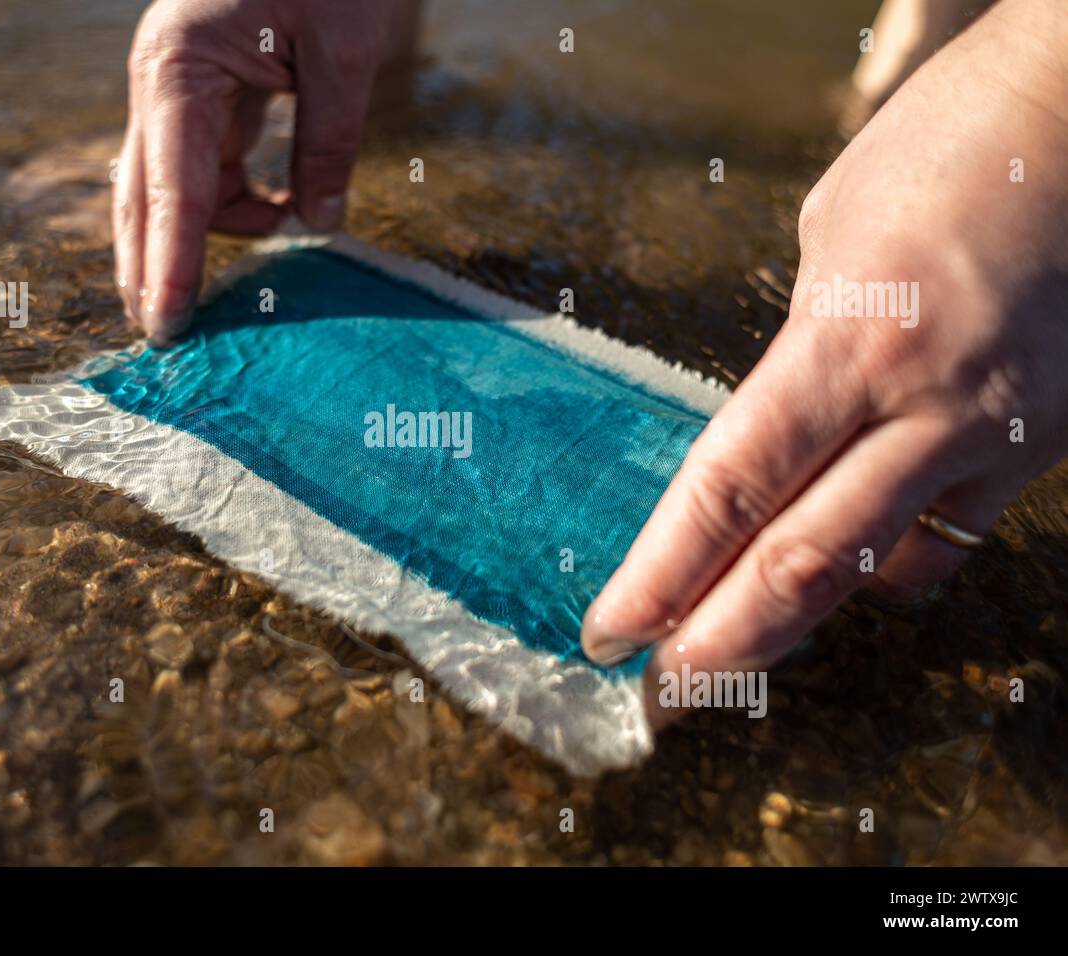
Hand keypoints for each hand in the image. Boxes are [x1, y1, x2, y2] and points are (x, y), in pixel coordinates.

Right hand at [114, 0, 395, 341]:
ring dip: (216, 231)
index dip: (169, 264)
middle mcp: (161, 86)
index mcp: (177, 69)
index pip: (170, 189)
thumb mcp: (341, 52)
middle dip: (153, 268)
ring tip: (284, 230)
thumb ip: (329, 144)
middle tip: (169, 339)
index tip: (166, 326)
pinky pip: (205, 171)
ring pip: (174, 191)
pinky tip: (282, 211)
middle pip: (142, 200)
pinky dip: (236, 203)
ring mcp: (176, 93)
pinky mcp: (202, 98)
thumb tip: (321, 227)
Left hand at [582, 0, 1067, 725]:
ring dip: (802, 623)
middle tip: (663, 697)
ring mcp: (996, 436)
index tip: (611, 632)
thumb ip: (799, 356)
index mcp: (848, 343)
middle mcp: (925, 407)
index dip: (662, 575)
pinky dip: (894, 565)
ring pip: (886, 572)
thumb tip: (770, 441)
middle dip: (723, 642)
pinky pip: (955, 535)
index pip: (731, 490)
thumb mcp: (832, 243)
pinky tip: (857, 568)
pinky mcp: (1045, 446)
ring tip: (736, 651)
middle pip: (804, 562)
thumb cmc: (948, 150)